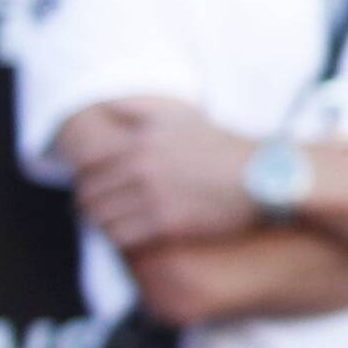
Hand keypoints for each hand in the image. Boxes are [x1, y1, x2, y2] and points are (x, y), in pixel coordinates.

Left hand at [66, 96, 263, 252]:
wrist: (262, 177)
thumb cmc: (222, 147)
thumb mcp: (180, 116)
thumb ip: (138, 109)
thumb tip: (106, 106)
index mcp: (140, 141)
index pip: (87, 165)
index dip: (84, 179)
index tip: (94, 188)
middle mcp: (142, 167)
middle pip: (90, 194)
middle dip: (89, 205)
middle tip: (98, 212)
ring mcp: (153, 197)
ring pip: (101, 218)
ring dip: (101, 224)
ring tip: (113, 226)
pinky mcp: (167, 224)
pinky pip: (122, 238)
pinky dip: (118, 240)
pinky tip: (129, 239)